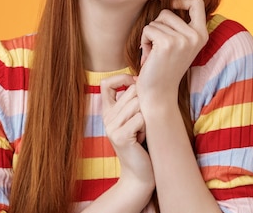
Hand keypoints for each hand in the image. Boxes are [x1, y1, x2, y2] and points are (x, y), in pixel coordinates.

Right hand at [100, 74, 154, 194]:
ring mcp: (111, 127)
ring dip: (147, 117)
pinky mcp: (120, 136)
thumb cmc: (142, 144)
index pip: (106, 83)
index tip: (135, 85)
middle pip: (131, 92)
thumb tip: (140, 78)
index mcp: (107, 112)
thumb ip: (132, 100)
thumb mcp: (134, 118)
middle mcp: (106, 118)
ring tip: (142, 132)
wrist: (140, 174)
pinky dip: (146, 127)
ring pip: (137, 104)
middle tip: (142, 123)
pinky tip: (142, 139)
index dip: (122, 78)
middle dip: (144, 104)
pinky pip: (140, 118)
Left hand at [138, 0, 208, 100]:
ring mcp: (182, 39)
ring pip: (156, 21)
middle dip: (157, 26)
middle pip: (168, 12)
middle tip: (158, 46)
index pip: (198, 3)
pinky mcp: (167, 43)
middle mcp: (196, 36)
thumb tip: (167, 0)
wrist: (160, 93)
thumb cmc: (165, 67)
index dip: (182, 0)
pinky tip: (149, 56)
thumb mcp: (180, 44)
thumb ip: (180, 25)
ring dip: (150, 35)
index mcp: (202, 35)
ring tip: (154, 53)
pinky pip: (148, 29)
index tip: (172, 6)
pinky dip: (144, 41)